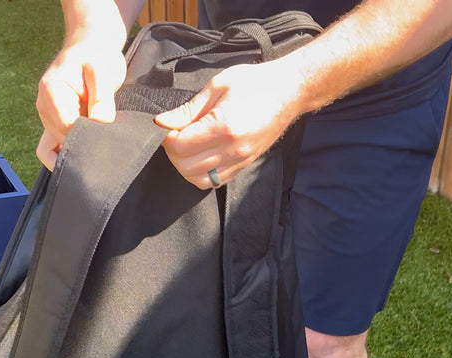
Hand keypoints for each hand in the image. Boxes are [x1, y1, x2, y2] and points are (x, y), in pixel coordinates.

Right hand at [36, 41, 126, 168]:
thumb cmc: (98, 56)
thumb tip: (100, 124)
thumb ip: (102, 98)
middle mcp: (44, 104)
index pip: (67, 127)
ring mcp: (47, 115)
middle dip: (84, 144)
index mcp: (51, 90)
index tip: (108, 136)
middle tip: (108, 141)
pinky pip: (57, 145)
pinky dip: (73, 149)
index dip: (88, 136)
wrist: (92, 48)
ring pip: (59, 145)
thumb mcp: (104, 71)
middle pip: (62, 139)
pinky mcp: (55, 121)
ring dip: (80, 147)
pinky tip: (90, 148)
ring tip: (101, 139)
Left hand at [155, 61, 304, 189]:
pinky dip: (200, 173)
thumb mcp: (218, 85)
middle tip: (175, 135)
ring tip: (187, 146)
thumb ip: (189, 109)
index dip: (167, 138)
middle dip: (173, 152)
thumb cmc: (255, 83)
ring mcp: (240, 160)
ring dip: (185, 166)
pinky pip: (215, 181)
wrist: (289, 92)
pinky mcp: (245, 165)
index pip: (180, 146)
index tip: (168, 126)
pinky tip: (200, 155)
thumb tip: (162, 122)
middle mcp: (233, 149)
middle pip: (186, 167)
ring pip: (199, 180)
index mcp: (224, 126)